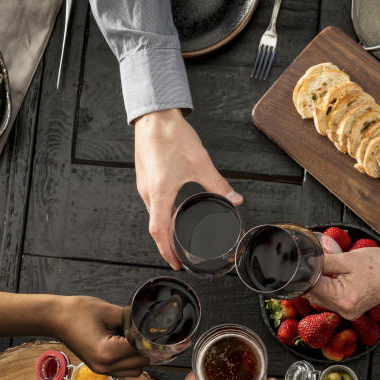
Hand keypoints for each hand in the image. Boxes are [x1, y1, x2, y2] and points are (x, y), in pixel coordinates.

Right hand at [51, 296, 148, 376]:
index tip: (146, 327)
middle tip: (138, 331)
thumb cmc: (78, 312)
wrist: (55, 318)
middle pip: (141, 363)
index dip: (147, 338)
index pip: (141, 350)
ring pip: (135, 370)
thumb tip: (148, 326)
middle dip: (143, 348)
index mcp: (108, 353)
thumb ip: (132, 320)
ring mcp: (101, 370)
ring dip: (137, 356)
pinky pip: (124, 370)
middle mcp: (105, 366)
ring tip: (129, 338)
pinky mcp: (99, 369)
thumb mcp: (110, 311)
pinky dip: (128, 360)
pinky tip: (121, 344)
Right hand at [134, 109, 242, 268]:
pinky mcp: (145, 176)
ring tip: (177, 236)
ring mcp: (144, 184)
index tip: (176, 263)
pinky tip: (171, 210)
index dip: (167, 251)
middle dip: (167, 243)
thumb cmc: (172, 136)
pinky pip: (152, 202)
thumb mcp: (200, 164)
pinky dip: (161, 212)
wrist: (155, 115)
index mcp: (159, 193)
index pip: (159, 232)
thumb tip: (235, 200)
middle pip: (155, 226)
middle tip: (179, 254)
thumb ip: (218, 185)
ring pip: (153, 214)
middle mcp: (147, 192)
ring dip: (164, 228)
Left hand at [306, 248, 379, 319]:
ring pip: (322, 299)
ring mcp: (349, 313)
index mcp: (343, 299)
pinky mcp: (351, 311)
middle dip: (312, 280)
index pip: (311, 288)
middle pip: (314, 296)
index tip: (301, 264)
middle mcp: (345, 311)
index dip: (304, 275)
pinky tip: (337, 278)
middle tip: (318, 263)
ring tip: (332, 270)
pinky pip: (332, 301)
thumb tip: (305, 263)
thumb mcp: (348, 259)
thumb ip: (323, 262)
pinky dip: (330, 290)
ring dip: (320, 285)